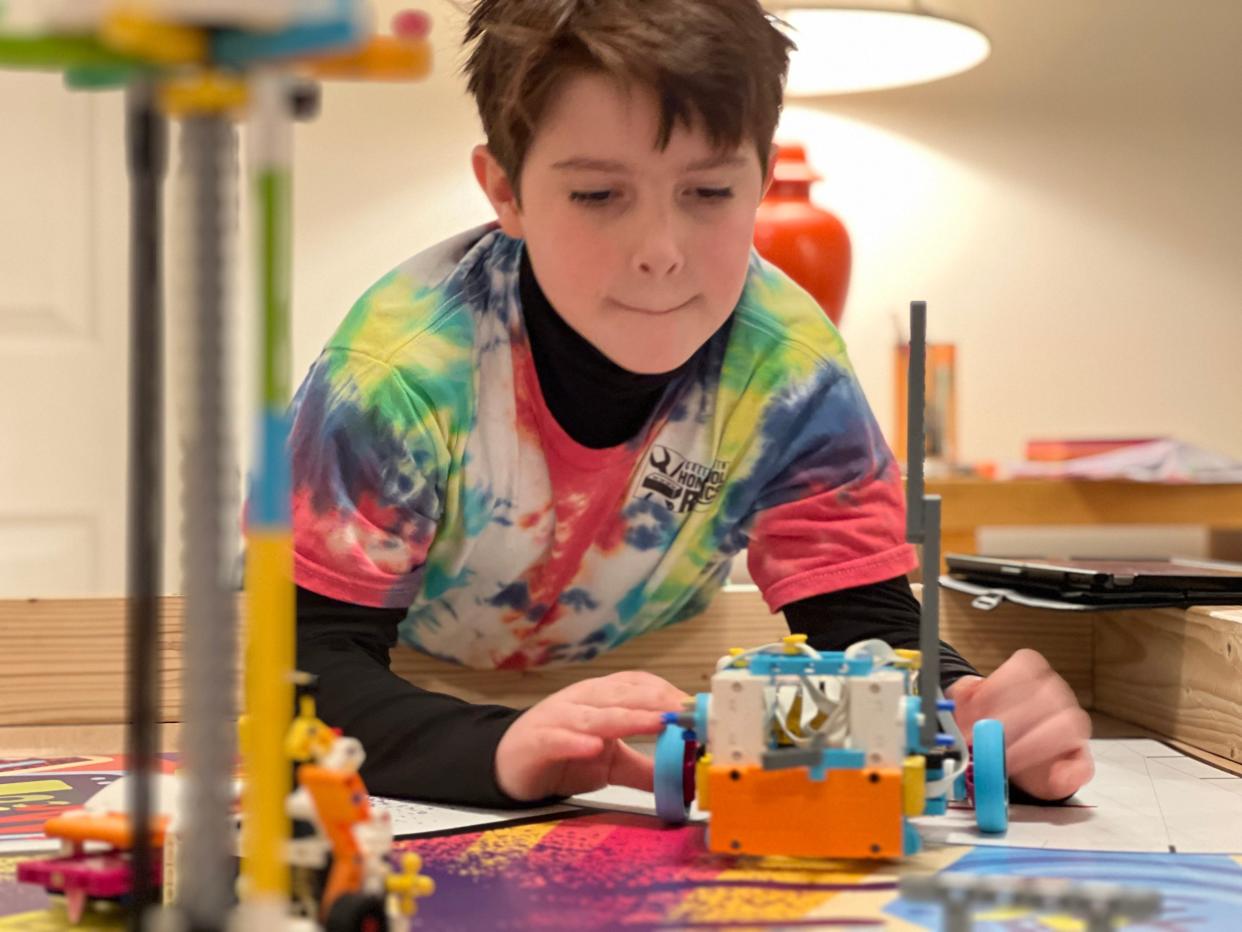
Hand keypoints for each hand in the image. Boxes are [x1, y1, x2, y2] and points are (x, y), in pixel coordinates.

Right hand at [494, 671, 689, 801]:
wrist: (505, 762)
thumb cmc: (561, 754)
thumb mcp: (610, 763)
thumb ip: (645, 768)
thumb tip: (684, 778)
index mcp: (601, 698)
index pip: (639, 684)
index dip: (667, 693)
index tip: (697, 709)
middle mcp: (582, 700)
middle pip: (623, 695)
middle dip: (658, 702)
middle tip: (689, 713)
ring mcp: (558, 718)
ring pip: (595, 714)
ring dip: (628, 717)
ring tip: (657, 722)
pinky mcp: (536, 740)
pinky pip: (558, 738)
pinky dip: (575, 741)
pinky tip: (593, 747)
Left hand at [946, 649, 1093, 800]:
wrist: (1010, 752)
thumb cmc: (990, 723)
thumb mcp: (969, 707)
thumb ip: (963, 696)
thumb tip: (966, 692)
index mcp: (1031, 675)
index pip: (1027, 666)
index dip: (1002, 685)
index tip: (979, 706)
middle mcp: (1056, 695)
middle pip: (1046, 697)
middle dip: (1011, 721)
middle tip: (985, 742)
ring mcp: (1071, 726)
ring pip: (1066, 725)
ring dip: (1032, 745)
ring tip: (1003, 760)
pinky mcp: (1079, 760)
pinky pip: (1083, 764)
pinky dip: (1070, 773)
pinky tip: (1052, 779)